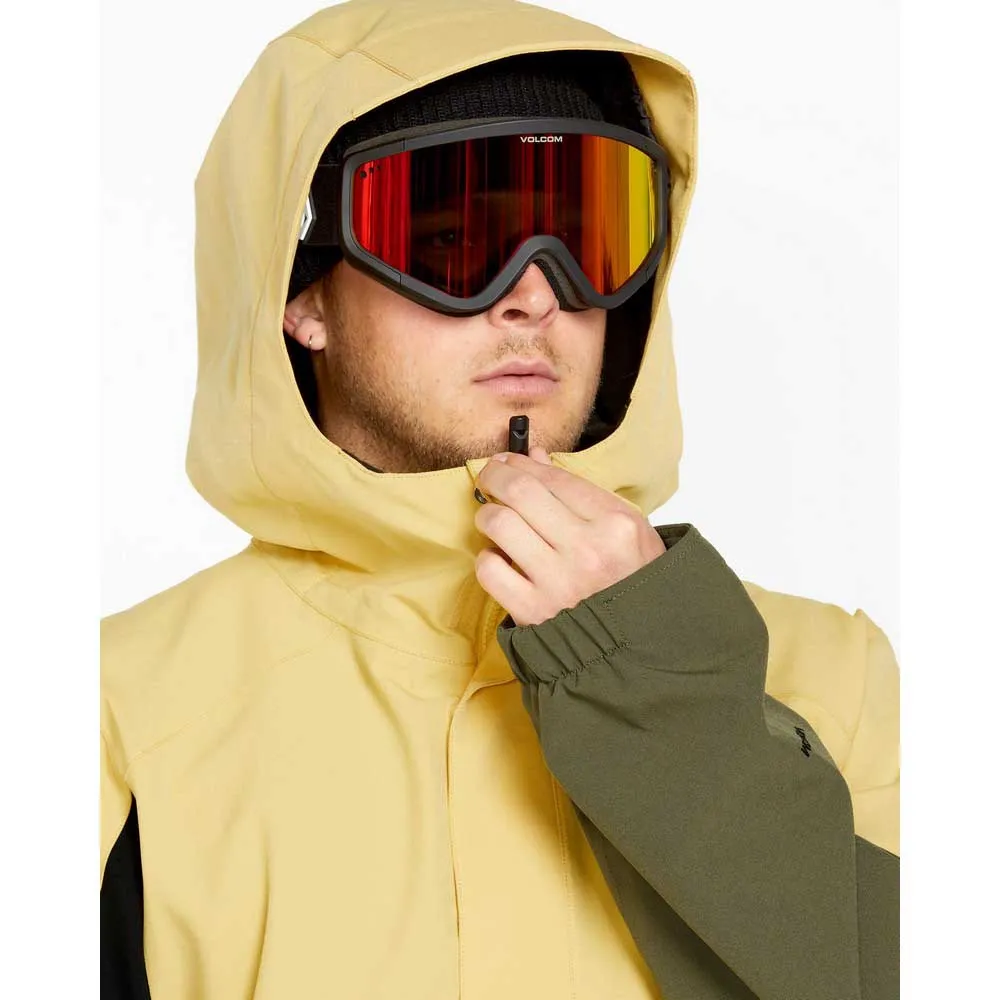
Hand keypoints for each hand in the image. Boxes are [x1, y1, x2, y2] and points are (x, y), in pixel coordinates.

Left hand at [473, 446, 666, 626]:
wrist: (640, 643)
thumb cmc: (634, 580)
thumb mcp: (626, 528)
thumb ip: (579, 492)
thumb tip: (533, 458)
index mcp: (615, 524)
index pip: (553, 478)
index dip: (522, 462)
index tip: (508, 460)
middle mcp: (586, 550)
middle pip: (520, 491)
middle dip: (495, 475)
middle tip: (490, 476)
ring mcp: (557, 582)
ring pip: (498, 523)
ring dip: (488, 514)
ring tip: (494, 518)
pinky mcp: (532, 612)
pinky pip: (489, 569)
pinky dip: (488, 558)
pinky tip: (501, 559)